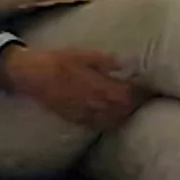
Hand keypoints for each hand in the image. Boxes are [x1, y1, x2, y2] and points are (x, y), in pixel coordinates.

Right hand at [0, 46, 141, 129]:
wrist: (32, 75)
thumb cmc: (58, 60)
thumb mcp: (83, 54)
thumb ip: (105, 61)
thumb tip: (127, 63)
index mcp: (98, 84)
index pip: (127, 94)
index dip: (140, 93)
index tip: (148, 88)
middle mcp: (93, 102)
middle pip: (122, 109)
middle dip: (134, 104)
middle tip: (142, 98)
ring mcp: (84, 112)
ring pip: (111, 120)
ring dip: (122, 114)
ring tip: (130, 107)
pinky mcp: (74, 118)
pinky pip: (97, 125)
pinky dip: (108, 121)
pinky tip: (111, 116)